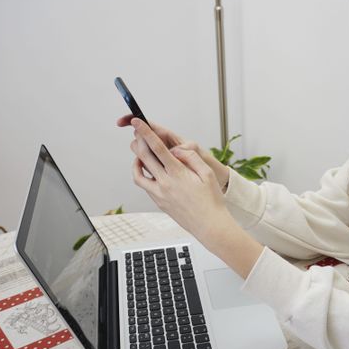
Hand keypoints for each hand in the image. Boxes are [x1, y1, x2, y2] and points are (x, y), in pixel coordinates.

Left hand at [129, 118, 232, 243]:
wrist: (209, 225)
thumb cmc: (211, 200)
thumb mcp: (207, 174)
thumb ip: (191, 157)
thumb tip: (176, 149)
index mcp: (178, 173)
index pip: (157, 148)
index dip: (146, 133)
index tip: (137, 123)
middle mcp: (165, 183)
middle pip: (144, 157)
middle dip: (138, 141)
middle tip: (137, 132)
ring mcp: (159, 194)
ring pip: (138, 172)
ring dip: (137, 159)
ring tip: (141, 151)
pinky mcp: (158, 202)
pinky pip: (144, 185)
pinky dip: (141, 174)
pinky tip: (147, 169)